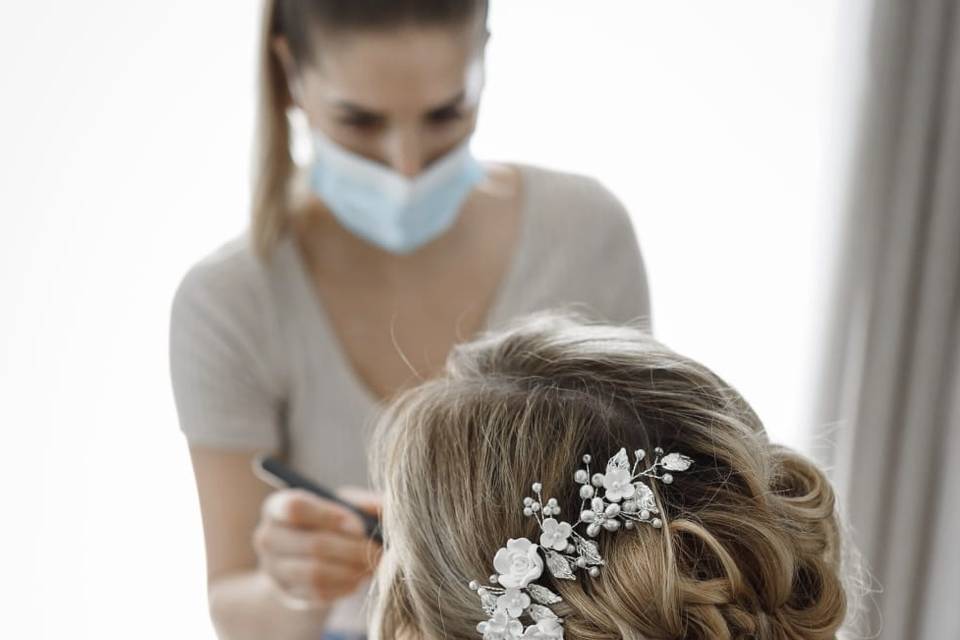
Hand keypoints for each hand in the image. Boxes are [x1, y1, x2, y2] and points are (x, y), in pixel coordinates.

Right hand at [253, 485, 382, 608]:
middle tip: (379, 550)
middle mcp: (267, 537)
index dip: (330, 516)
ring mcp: (273, 569)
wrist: (308, 557)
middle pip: (312, 545)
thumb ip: (365, 503)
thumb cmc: (331, 522)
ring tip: (372, 565)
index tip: (358, 526)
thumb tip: (390, 505)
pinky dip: (344, 586)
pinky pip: (318, 594)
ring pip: (316, 573)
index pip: (295, 508)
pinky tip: (359, 578)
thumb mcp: (344, 504)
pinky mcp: (286, 594)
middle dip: (353, 549)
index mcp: (277, 506)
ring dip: (351, 570)